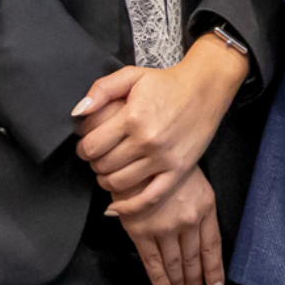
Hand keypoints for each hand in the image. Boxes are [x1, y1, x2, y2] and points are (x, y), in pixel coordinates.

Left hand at [72, 34, 245, 206]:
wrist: (206, 88)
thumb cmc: (168, 83)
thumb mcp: (131, 76)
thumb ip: (100, 90)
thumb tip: (77, 113)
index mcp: (132, 118)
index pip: (90, 145)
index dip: (82, 145)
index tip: (87, 142)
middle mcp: (147, 141)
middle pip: (102, 165)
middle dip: (94, 161)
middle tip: (100, 154)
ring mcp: (163, 159)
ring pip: (118, 183)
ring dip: (106, 179)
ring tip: (110, 169)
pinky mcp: (178, 171)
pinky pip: (149, 198)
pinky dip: (129, 207)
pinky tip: (116, 207)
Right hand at [110, 166, 227, 284]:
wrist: (137, 156)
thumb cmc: (165, 168)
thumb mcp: (194, 184)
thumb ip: (199, 211)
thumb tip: (199, 239)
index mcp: (205, 207)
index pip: (213, 248)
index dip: (214, 272)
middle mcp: (188, 220)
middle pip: (194, 259)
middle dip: (196, 282)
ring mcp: (164, 227)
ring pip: (175, 264)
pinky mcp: (141, 230)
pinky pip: (153, 262)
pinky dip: (160, 280)